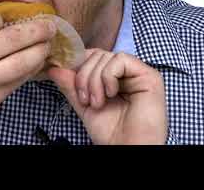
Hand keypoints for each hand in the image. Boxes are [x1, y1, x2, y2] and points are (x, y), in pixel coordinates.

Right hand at [0, 7, 56, 144]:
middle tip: (50, 24)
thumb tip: (0, 20)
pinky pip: (17, 82)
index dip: (1, 16)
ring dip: (40, 50)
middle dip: (37, 29)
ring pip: (21, 62)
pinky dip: (30, 70)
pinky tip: (36, 63)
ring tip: (48, 43)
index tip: (6, 19)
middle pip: (12, 38)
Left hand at [47, 49, 166, 144]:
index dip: (78, 66)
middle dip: (84, 76)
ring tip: (98, 103)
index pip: (91, 56)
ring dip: (94, 80)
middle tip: (86, 100)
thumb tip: (54, 68)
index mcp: (113, 77)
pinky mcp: (149, 75)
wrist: (126, 148)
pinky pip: (120, 60)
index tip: (72, 85)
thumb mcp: (84, 105)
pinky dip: (108, 76)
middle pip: (96, 54)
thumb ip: (70, 86)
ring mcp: (138, 72)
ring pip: (106, 56)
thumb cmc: (110, 132)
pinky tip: (111, 94)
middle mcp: (127, 72)